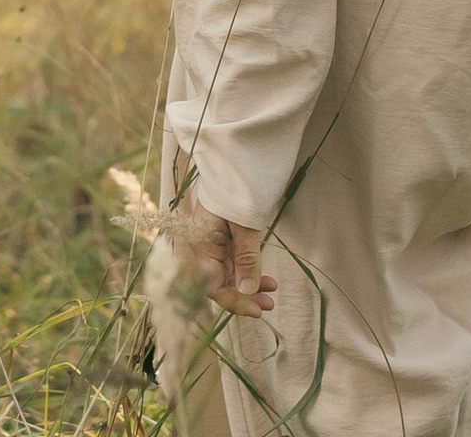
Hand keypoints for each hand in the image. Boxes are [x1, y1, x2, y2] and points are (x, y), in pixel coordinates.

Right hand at [179, 193, 276, 317]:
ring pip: (229, 275)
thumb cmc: (237, 190)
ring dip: (248, 285)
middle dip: (244, 295)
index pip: (211, 285)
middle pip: (219, 283)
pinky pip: (234, 262)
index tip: (255, 310)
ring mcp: (213, 243)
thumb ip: (245, 260)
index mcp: (199, 245)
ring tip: (271, 293)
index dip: (233, 301)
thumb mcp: (244, 225)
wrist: (238, 160)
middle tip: (268, 305)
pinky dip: (249, 271)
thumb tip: (247, 293)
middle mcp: (202, 248)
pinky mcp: (223, 239)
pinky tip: (265, 279)